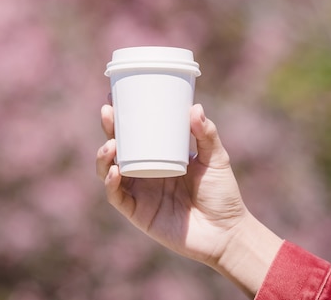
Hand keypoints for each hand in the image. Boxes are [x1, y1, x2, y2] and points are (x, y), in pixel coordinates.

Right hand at [96, 103, 282, 297]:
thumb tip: (195, 107)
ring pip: (109, 170)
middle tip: (108, 112)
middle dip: (108, 129)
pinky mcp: (137, 212)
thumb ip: (206, 135)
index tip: (114, 97)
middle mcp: (144, 172)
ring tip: (111, 144)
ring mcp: (139, 192)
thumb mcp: (216, 158)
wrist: (226, 232)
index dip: (121, 117)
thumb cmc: (222, 194)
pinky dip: (111, 183)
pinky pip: (116, 197)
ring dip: (104, 156)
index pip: (134, 133)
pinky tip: (116, 171)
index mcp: (159, 156)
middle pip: (117, 147)